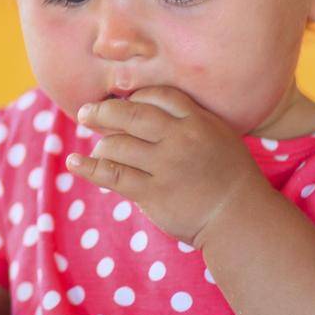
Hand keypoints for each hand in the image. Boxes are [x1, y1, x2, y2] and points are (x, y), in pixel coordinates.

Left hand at [66, 87, 267, 245]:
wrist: (240, 219)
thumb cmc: (229, 177)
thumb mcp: (219, 136)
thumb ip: (189, 119)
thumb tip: (146, 106)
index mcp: (199, 121)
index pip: (157, 95)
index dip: (134, 96)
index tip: (121, 101)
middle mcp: (181, 138)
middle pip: (130, 114)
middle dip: (102, 111)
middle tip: (85, 113)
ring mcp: (166, 166)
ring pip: (118, 144)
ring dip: (101, 145)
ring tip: (98, 149)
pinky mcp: (153, 193)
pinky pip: (112, 175)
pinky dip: (88, 167)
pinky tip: (74, 163)